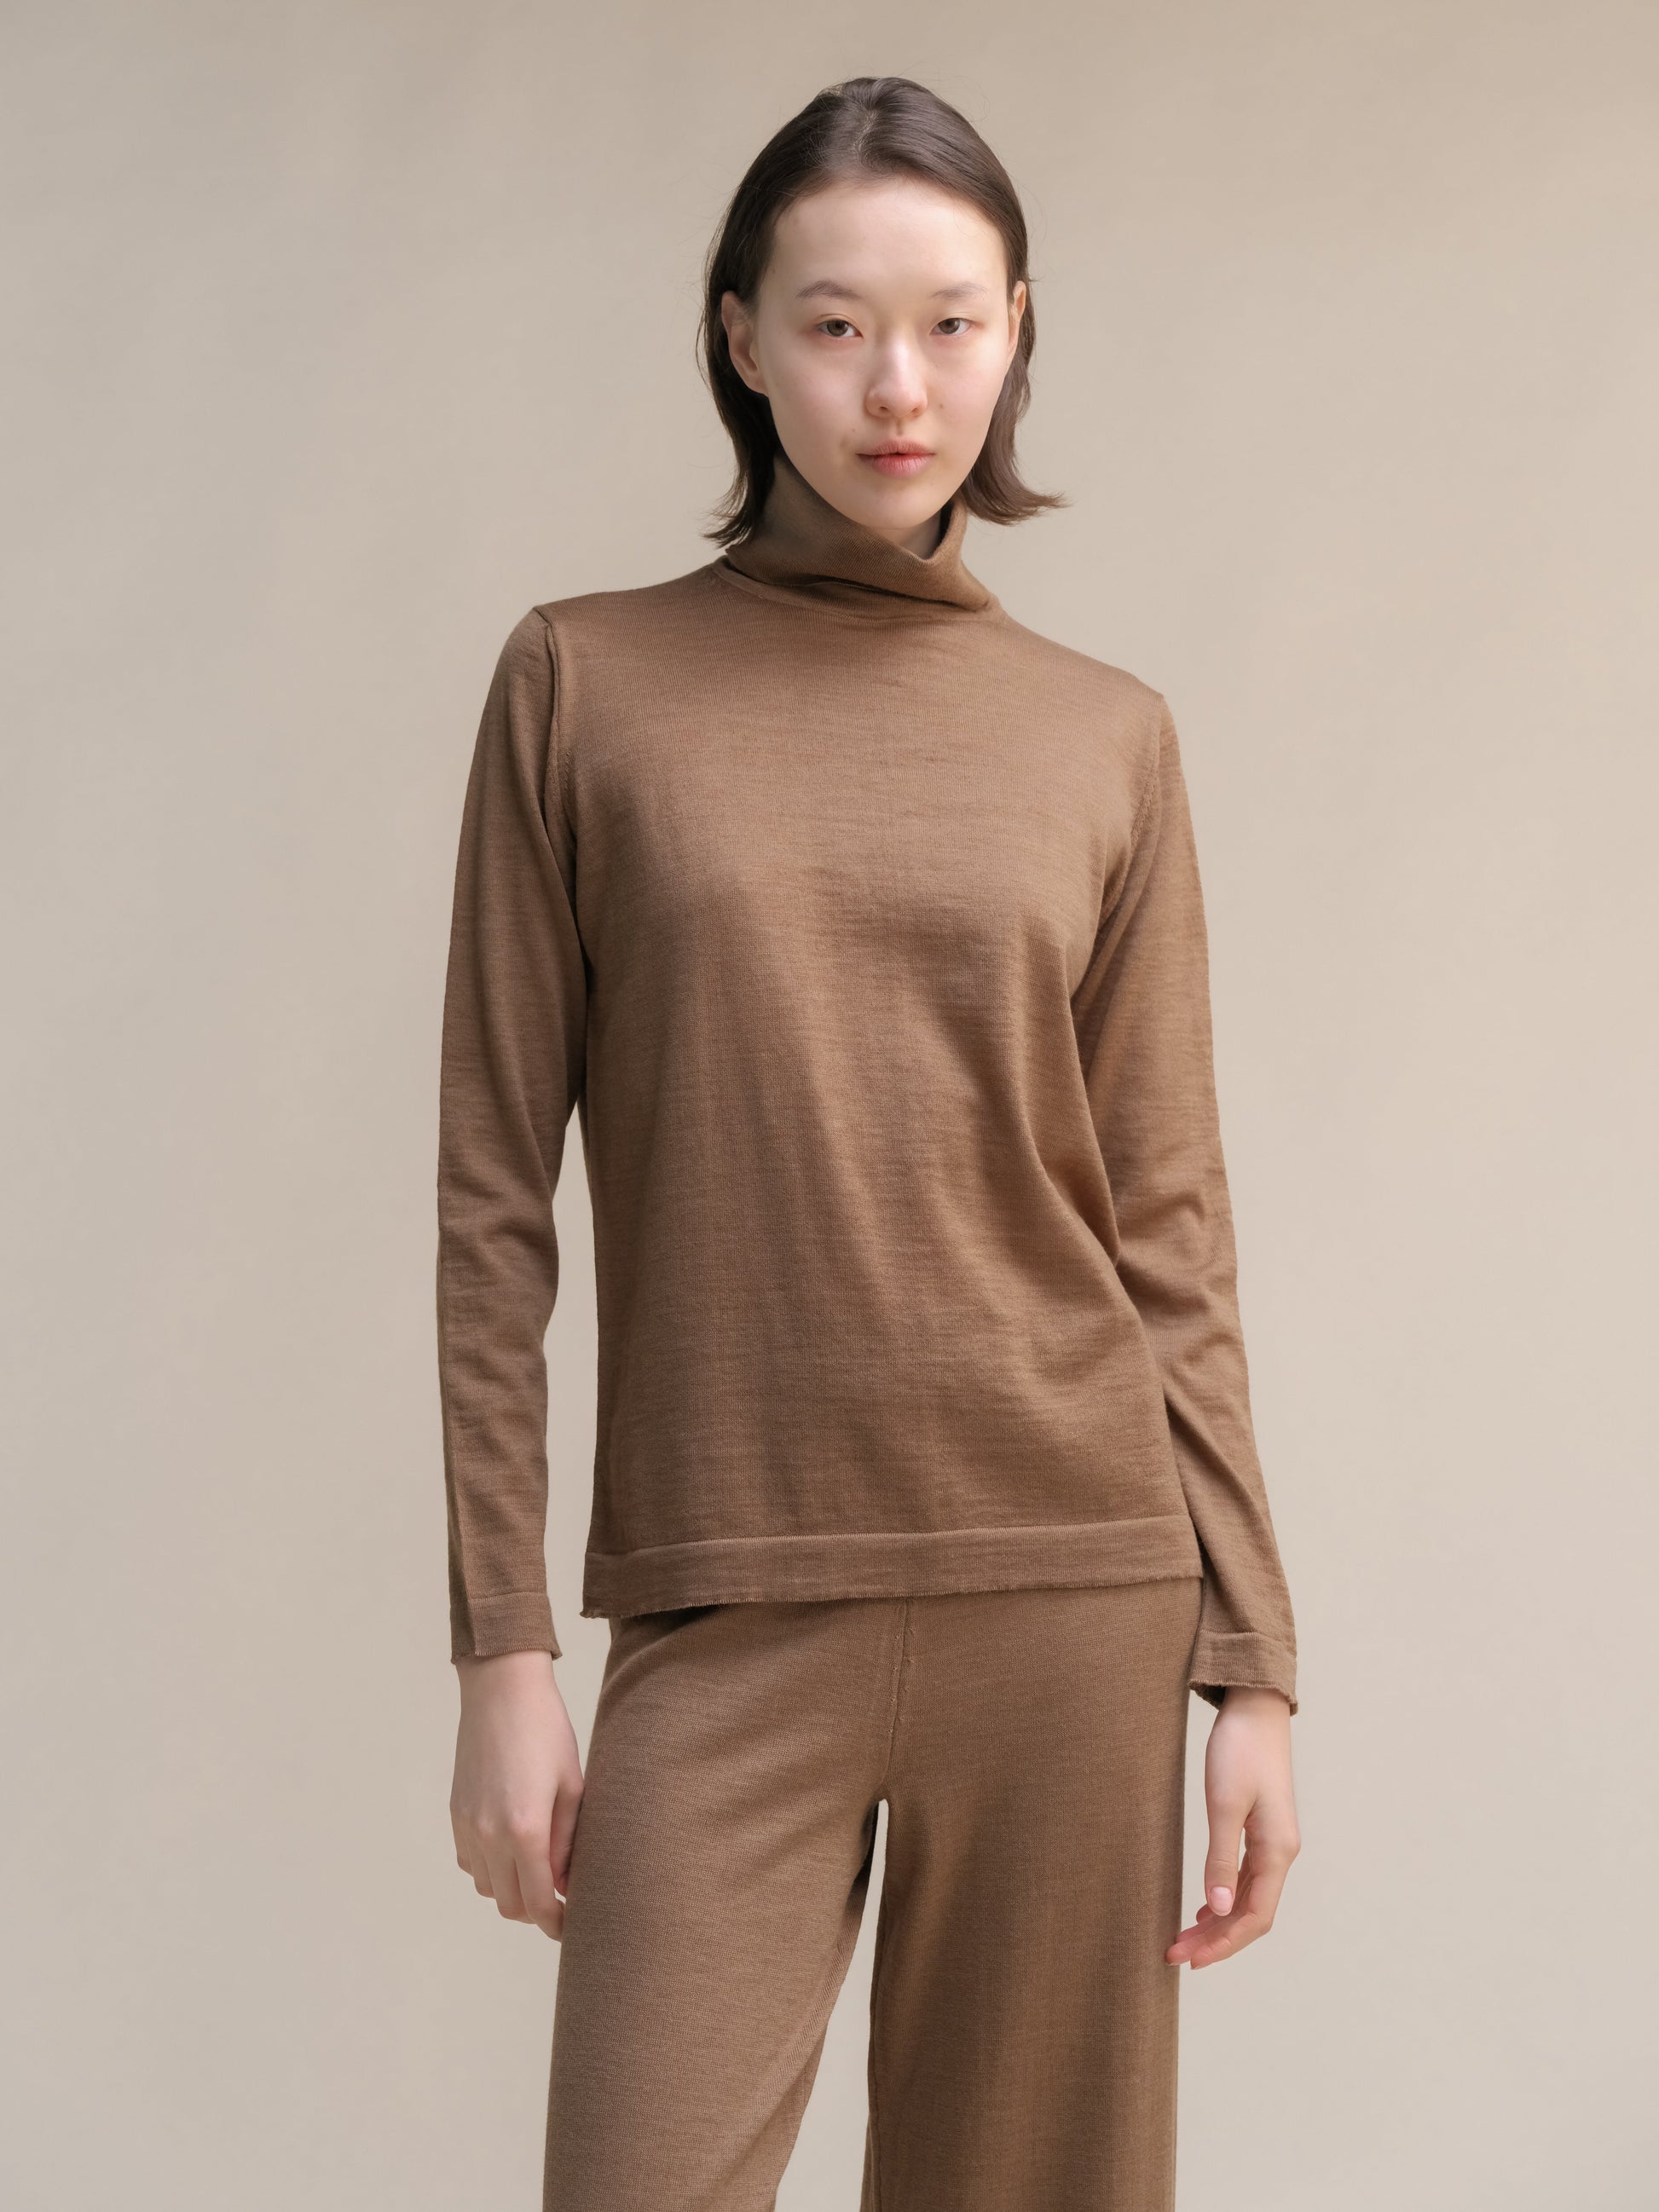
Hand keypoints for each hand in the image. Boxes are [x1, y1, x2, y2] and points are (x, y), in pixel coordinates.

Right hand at [450, 1649, 582, 1939]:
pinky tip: (510, 1849)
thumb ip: (568, 1843)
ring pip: (485, 1887)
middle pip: (508, 1903)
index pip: (537, 1902)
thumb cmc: (546, 1731)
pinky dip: (488, 1868)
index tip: (570, 1927)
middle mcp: (489, 1836)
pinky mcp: (455, 1813)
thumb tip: (566, 1885)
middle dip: (534, 1910)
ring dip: (510, 1890)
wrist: (501, 1690)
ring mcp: (467, 1825)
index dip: (555, 1923)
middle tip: (559, 1900)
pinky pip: (469, 1862)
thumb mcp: (572, 1786)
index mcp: (524, 1831)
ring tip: (536, 1872)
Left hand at [1166, 1685, 1299, 1969]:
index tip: (1190, 1959)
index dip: (1223, 1944)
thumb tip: (1216, 1909)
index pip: (1254, 1918)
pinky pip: (1246, 1878)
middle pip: (1250, 1914)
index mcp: (1277, 1852)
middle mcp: (1280, 1853)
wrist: (1254, 1708)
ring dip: (1217, 1921)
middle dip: (1215, 1939)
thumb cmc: (1239, 1750)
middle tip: (1174, 1954)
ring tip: (1183, 1938)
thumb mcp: (1223, 1804)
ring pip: (1247, 1898)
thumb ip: (1220, 1858)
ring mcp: (1273, 1842)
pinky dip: (1224, 1898)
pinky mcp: (1261, 1829)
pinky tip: (1204, 1906)